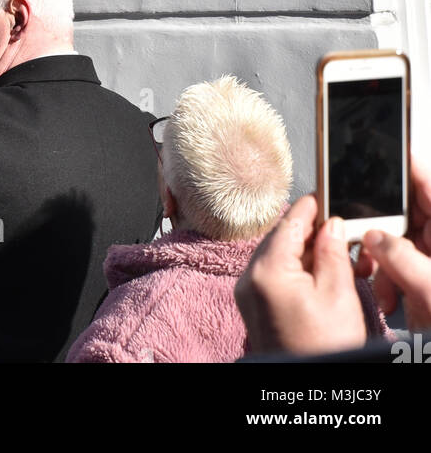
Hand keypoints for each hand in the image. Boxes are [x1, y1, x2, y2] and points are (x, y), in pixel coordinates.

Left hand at [235, 194, 366, 353]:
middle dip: (307, 232)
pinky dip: (291, 268)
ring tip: (330, 254)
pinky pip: (270, 274)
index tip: (322, 198)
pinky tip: (314, 273)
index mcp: (267, 271)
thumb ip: (332, 253)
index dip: (308, 209)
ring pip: (274, 256)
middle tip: (333, 229)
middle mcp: (248, 278)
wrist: (306, 386)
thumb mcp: (337, 295)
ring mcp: (246, 294)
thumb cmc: (322, 347)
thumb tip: (330, 225)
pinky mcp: (251, 307)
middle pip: (279, 239)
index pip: (288, 224)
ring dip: (300, 251)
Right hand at [361, 155, 430, 331]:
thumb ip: (400, 257)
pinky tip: (385, 294)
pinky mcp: (423, 286)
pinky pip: (398, 270)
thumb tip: (373, 237)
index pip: (426, 186)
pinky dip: (385, 280)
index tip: (382, 155)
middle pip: (406, 215)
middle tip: (364, 234)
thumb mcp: (430, 287)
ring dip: (380, 259)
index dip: (406, 169)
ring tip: (375, 275)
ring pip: (397, 243)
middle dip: (381, 227)